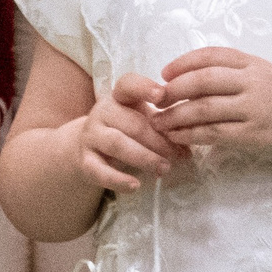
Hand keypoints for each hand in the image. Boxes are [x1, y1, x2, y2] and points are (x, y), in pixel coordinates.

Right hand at [69, 73, 183, 192]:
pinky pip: (100, 170)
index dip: (144, 88)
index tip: (161, 96)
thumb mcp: (141, 121)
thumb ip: (162, 127)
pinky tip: (135, 186)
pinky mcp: (84, 160)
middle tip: (179, 155)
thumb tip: (187, 146)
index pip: (128, 85)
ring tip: (164, 169)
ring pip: (117, 144)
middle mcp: (102, 112)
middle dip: (159, 141)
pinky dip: (118, 180)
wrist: (86, 148)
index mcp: (119, 97)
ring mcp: (90, 135)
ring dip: (144, 157)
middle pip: (132, 123)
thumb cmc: (124, 132)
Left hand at [152, 47, 271, 160]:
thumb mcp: (267, 74)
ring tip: (158, 121)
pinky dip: (190, 134)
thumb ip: (236, 72)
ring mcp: (255, 109)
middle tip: (156, 99)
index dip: (184, 62)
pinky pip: (214, 133)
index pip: (212, 55)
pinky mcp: (255, 135)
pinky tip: (177, 136)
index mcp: (255, 63)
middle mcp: (255, 82)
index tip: (165, 72)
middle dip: (174, 89)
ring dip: (175, 115)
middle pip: (203, 80)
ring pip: (204, 108)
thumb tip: (189, 74)